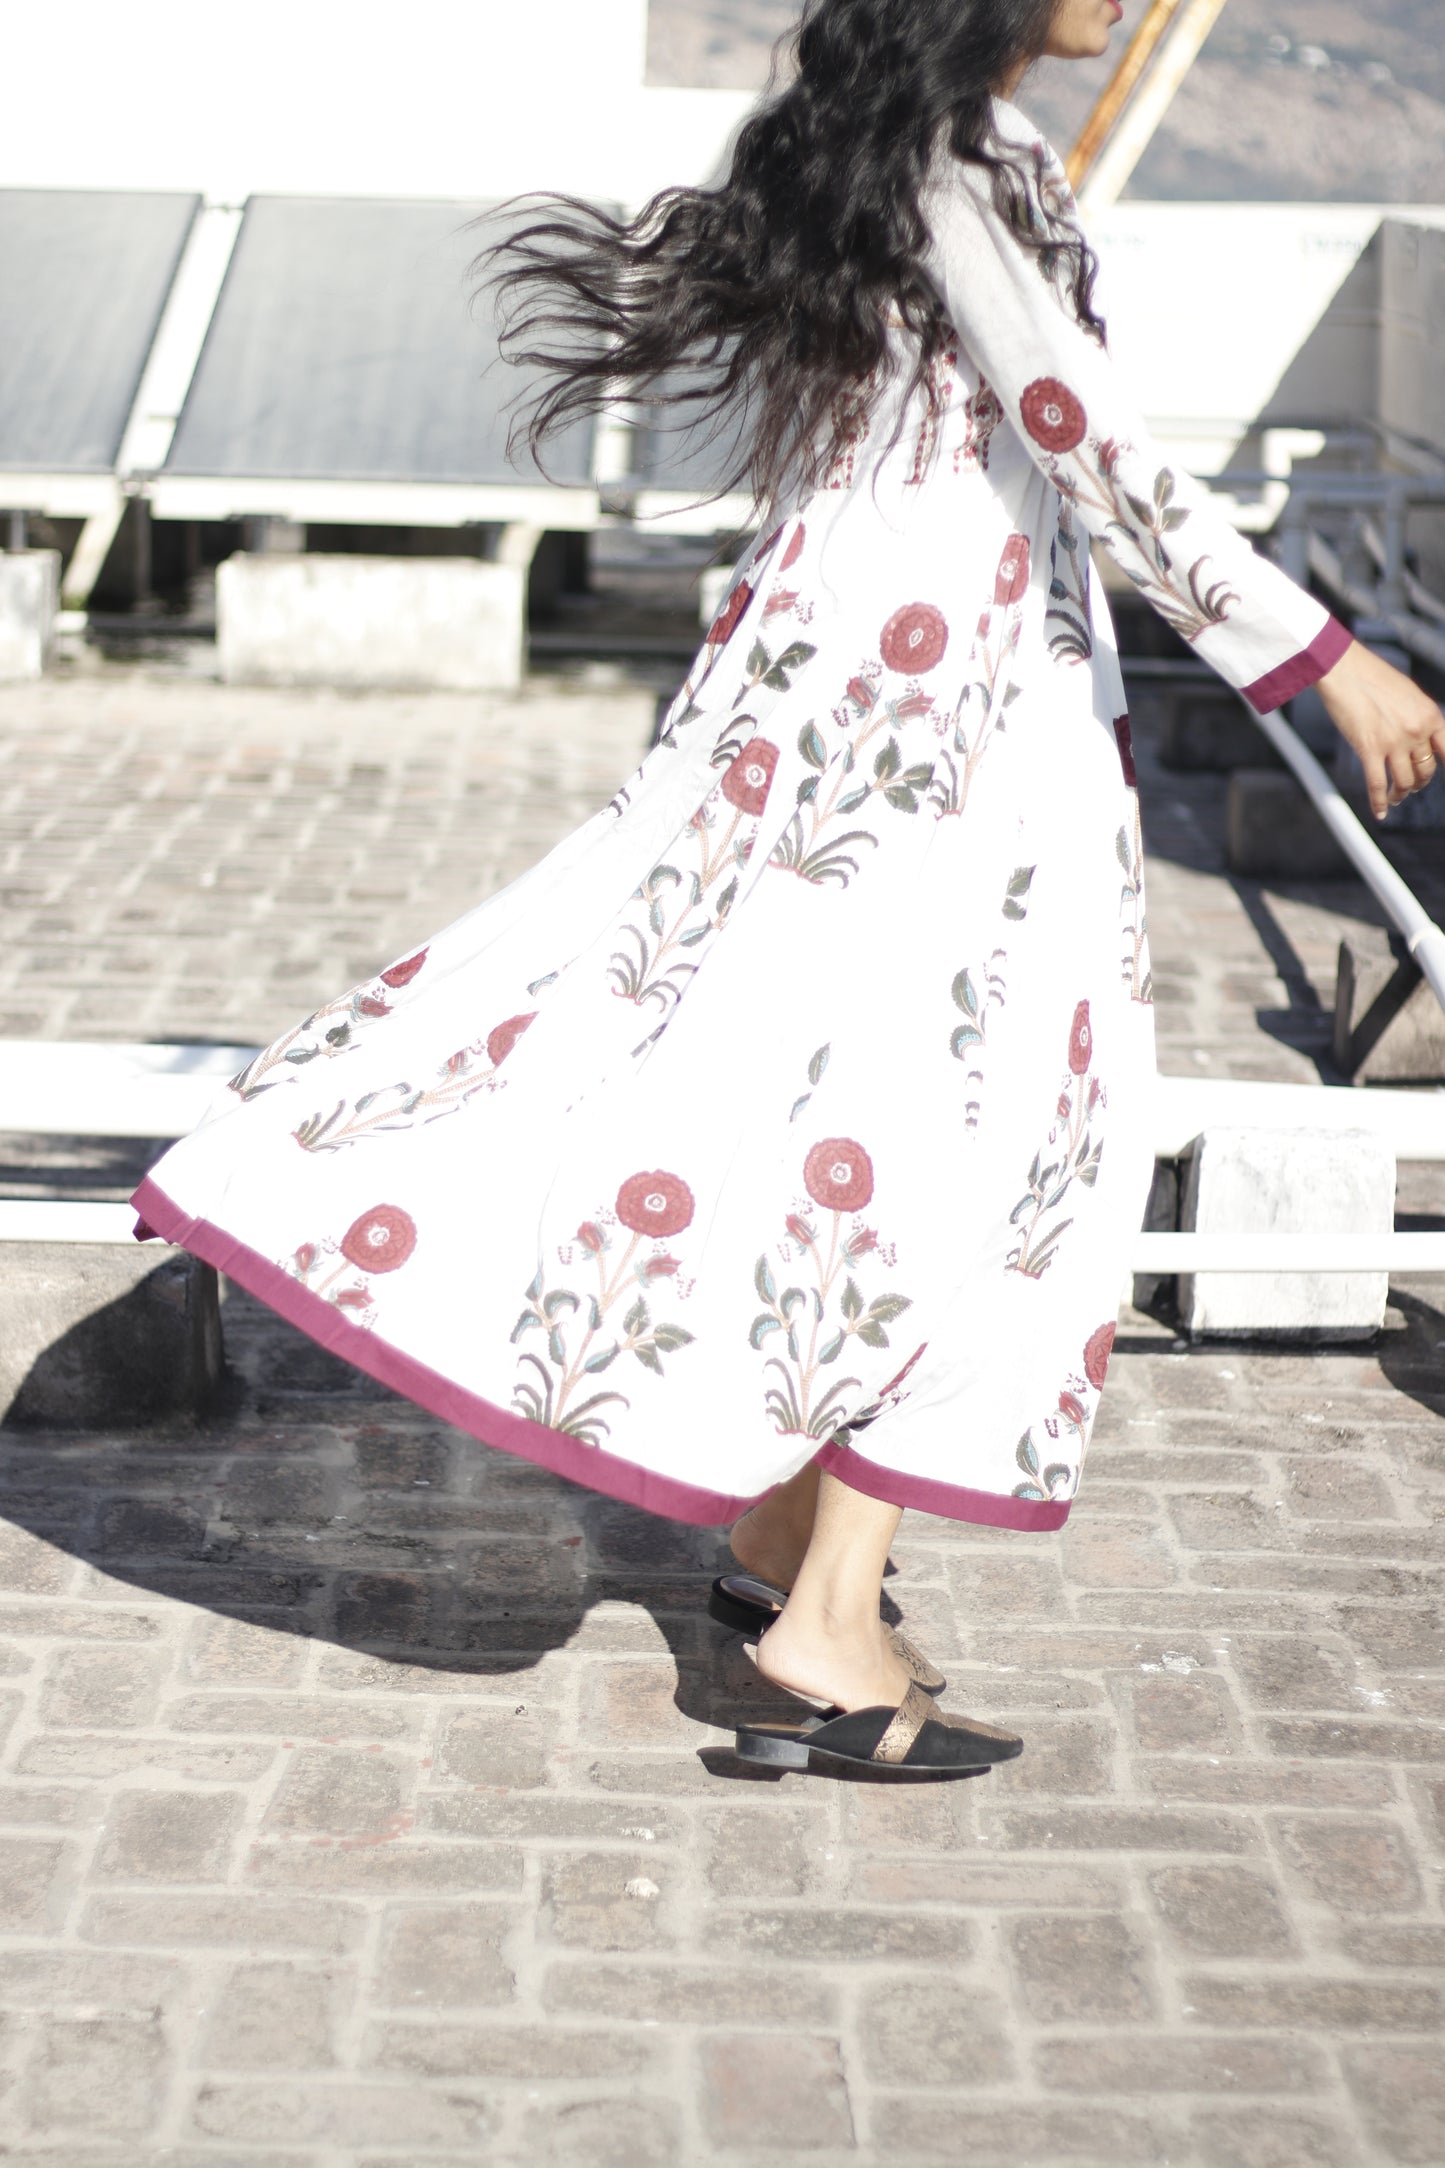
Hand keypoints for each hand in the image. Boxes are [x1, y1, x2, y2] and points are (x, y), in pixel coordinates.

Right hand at [1315, 639, 1444, 821]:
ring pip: (1404, 781)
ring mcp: (1394, 741)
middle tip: (1410, 786)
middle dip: (1418, 783)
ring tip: (1395, 797)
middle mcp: (1416, 730)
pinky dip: (1380, 803)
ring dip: (1400, 794)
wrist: (1344, 669)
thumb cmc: (1370, 677)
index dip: (1444, 769)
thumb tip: (1419, 737)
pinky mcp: (1369, 749)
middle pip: (1425, 771)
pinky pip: (1377, 785)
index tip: (1435, 778)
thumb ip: (1418, 718)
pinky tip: (1381, 812)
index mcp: (1430, 715)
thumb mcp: (1408, 695)